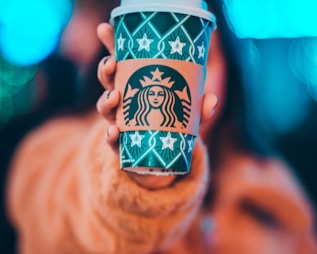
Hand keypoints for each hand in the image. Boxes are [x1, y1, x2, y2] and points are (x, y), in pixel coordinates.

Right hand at [96, 23, 217, 189]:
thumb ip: (198, 108)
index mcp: (135, 86)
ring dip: (105, 100)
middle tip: (112, 63)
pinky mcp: (119, 144)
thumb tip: (211, 99)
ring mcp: (118, 122)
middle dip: (106, 69)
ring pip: (104, 107)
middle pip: (108, 81)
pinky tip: (114, 131)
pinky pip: (110, 139)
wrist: (159, 160)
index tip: (106, 28)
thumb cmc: (170, 128)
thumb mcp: (186, 115)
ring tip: (114, 96)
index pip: (122, 62)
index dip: (112, 45)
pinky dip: (110, 135)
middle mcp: (122, 102)